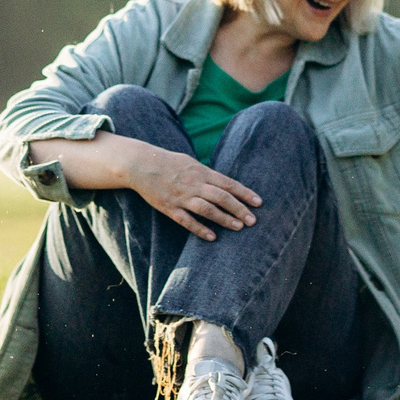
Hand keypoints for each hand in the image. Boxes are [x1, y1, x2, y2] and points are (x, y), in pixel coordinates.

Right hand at [121, 142, 260, 240]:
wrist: (141, 165)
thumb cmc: (169, 163)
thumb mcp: (191, 163)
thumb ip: (208, 174)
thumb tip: (225, 184)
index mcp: (201, 172)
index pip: (228, 183)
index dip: (244, 193)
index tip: (259, 202)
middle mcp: (194, 184)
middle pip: (221, 197)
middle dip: (239, 209)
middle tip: (253, 220)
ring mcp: (181, 197)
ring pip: (207, 209)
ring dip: (224, 219)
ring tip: (239, 227)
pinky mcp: (169, 208)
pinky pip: (187, 221)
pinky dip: (200, 229)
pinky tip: (212, 237)